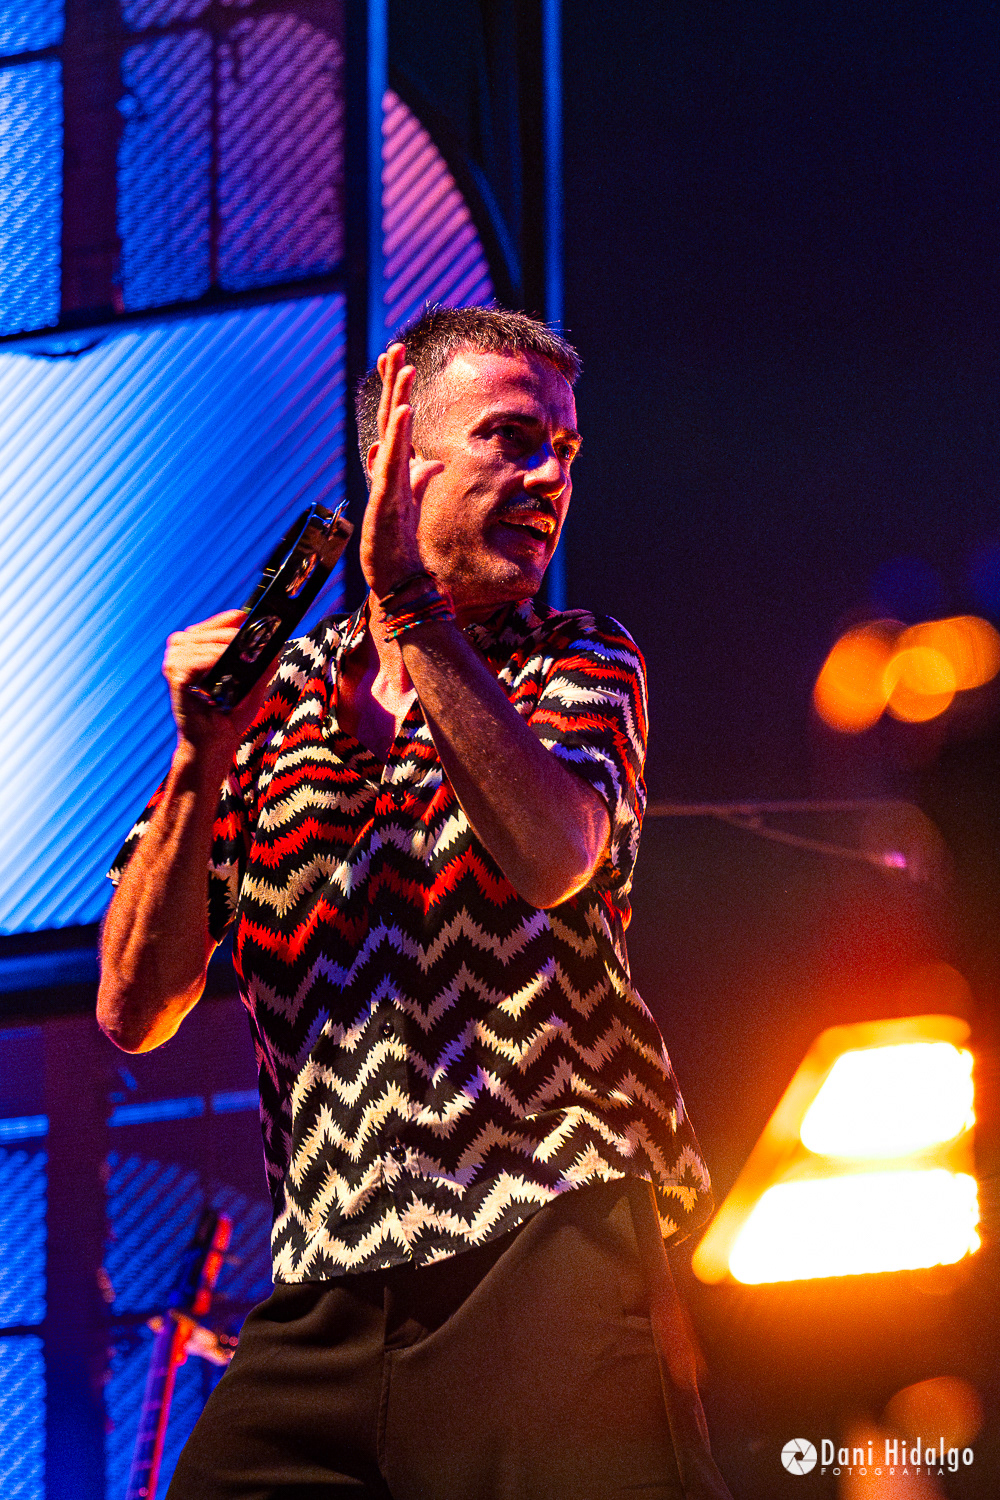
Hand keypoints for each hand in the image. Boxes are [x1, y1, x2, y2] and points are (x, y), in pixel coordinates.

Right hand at [162, 609, 281, 758]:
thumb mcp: (254, 687)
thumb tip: (276, 649)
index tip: (253, 620)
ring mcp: (175, 663)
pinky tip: (223, 666)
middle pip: (209, 629)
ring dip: (223, 648)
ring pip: (201, 642)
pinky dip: (211, 660)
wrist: (214, 744)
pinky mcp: (175, 678)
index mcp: (198, 647)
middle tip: (251, 642)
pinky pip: (194, 660)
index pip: (218, 622)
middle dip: (233, 634)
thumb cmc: (229, 715)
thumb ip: (263, 667)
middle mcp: (182, 651)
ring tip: (239, 657)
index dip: (234, 619)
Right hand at [359, 343, 443, 597]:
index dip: (396, 388)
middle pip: (388, 416)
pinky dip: (398, 433)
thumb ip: (421, 478)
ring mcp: (384, 479)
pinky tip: (405, 409)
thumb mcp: (415, 500)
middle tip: (396, 347)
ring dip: (396, 396)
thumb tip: (434, 462)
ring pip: (390, 431)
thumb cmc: (400, 539)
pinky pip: (392, 460)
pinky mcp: (384, 496)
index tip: (400, 359)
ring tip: (403, 367)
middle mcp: (387, 467)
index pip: (396, 420)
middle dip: (392, 381)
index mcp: (395, 465)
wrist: (394, 574)